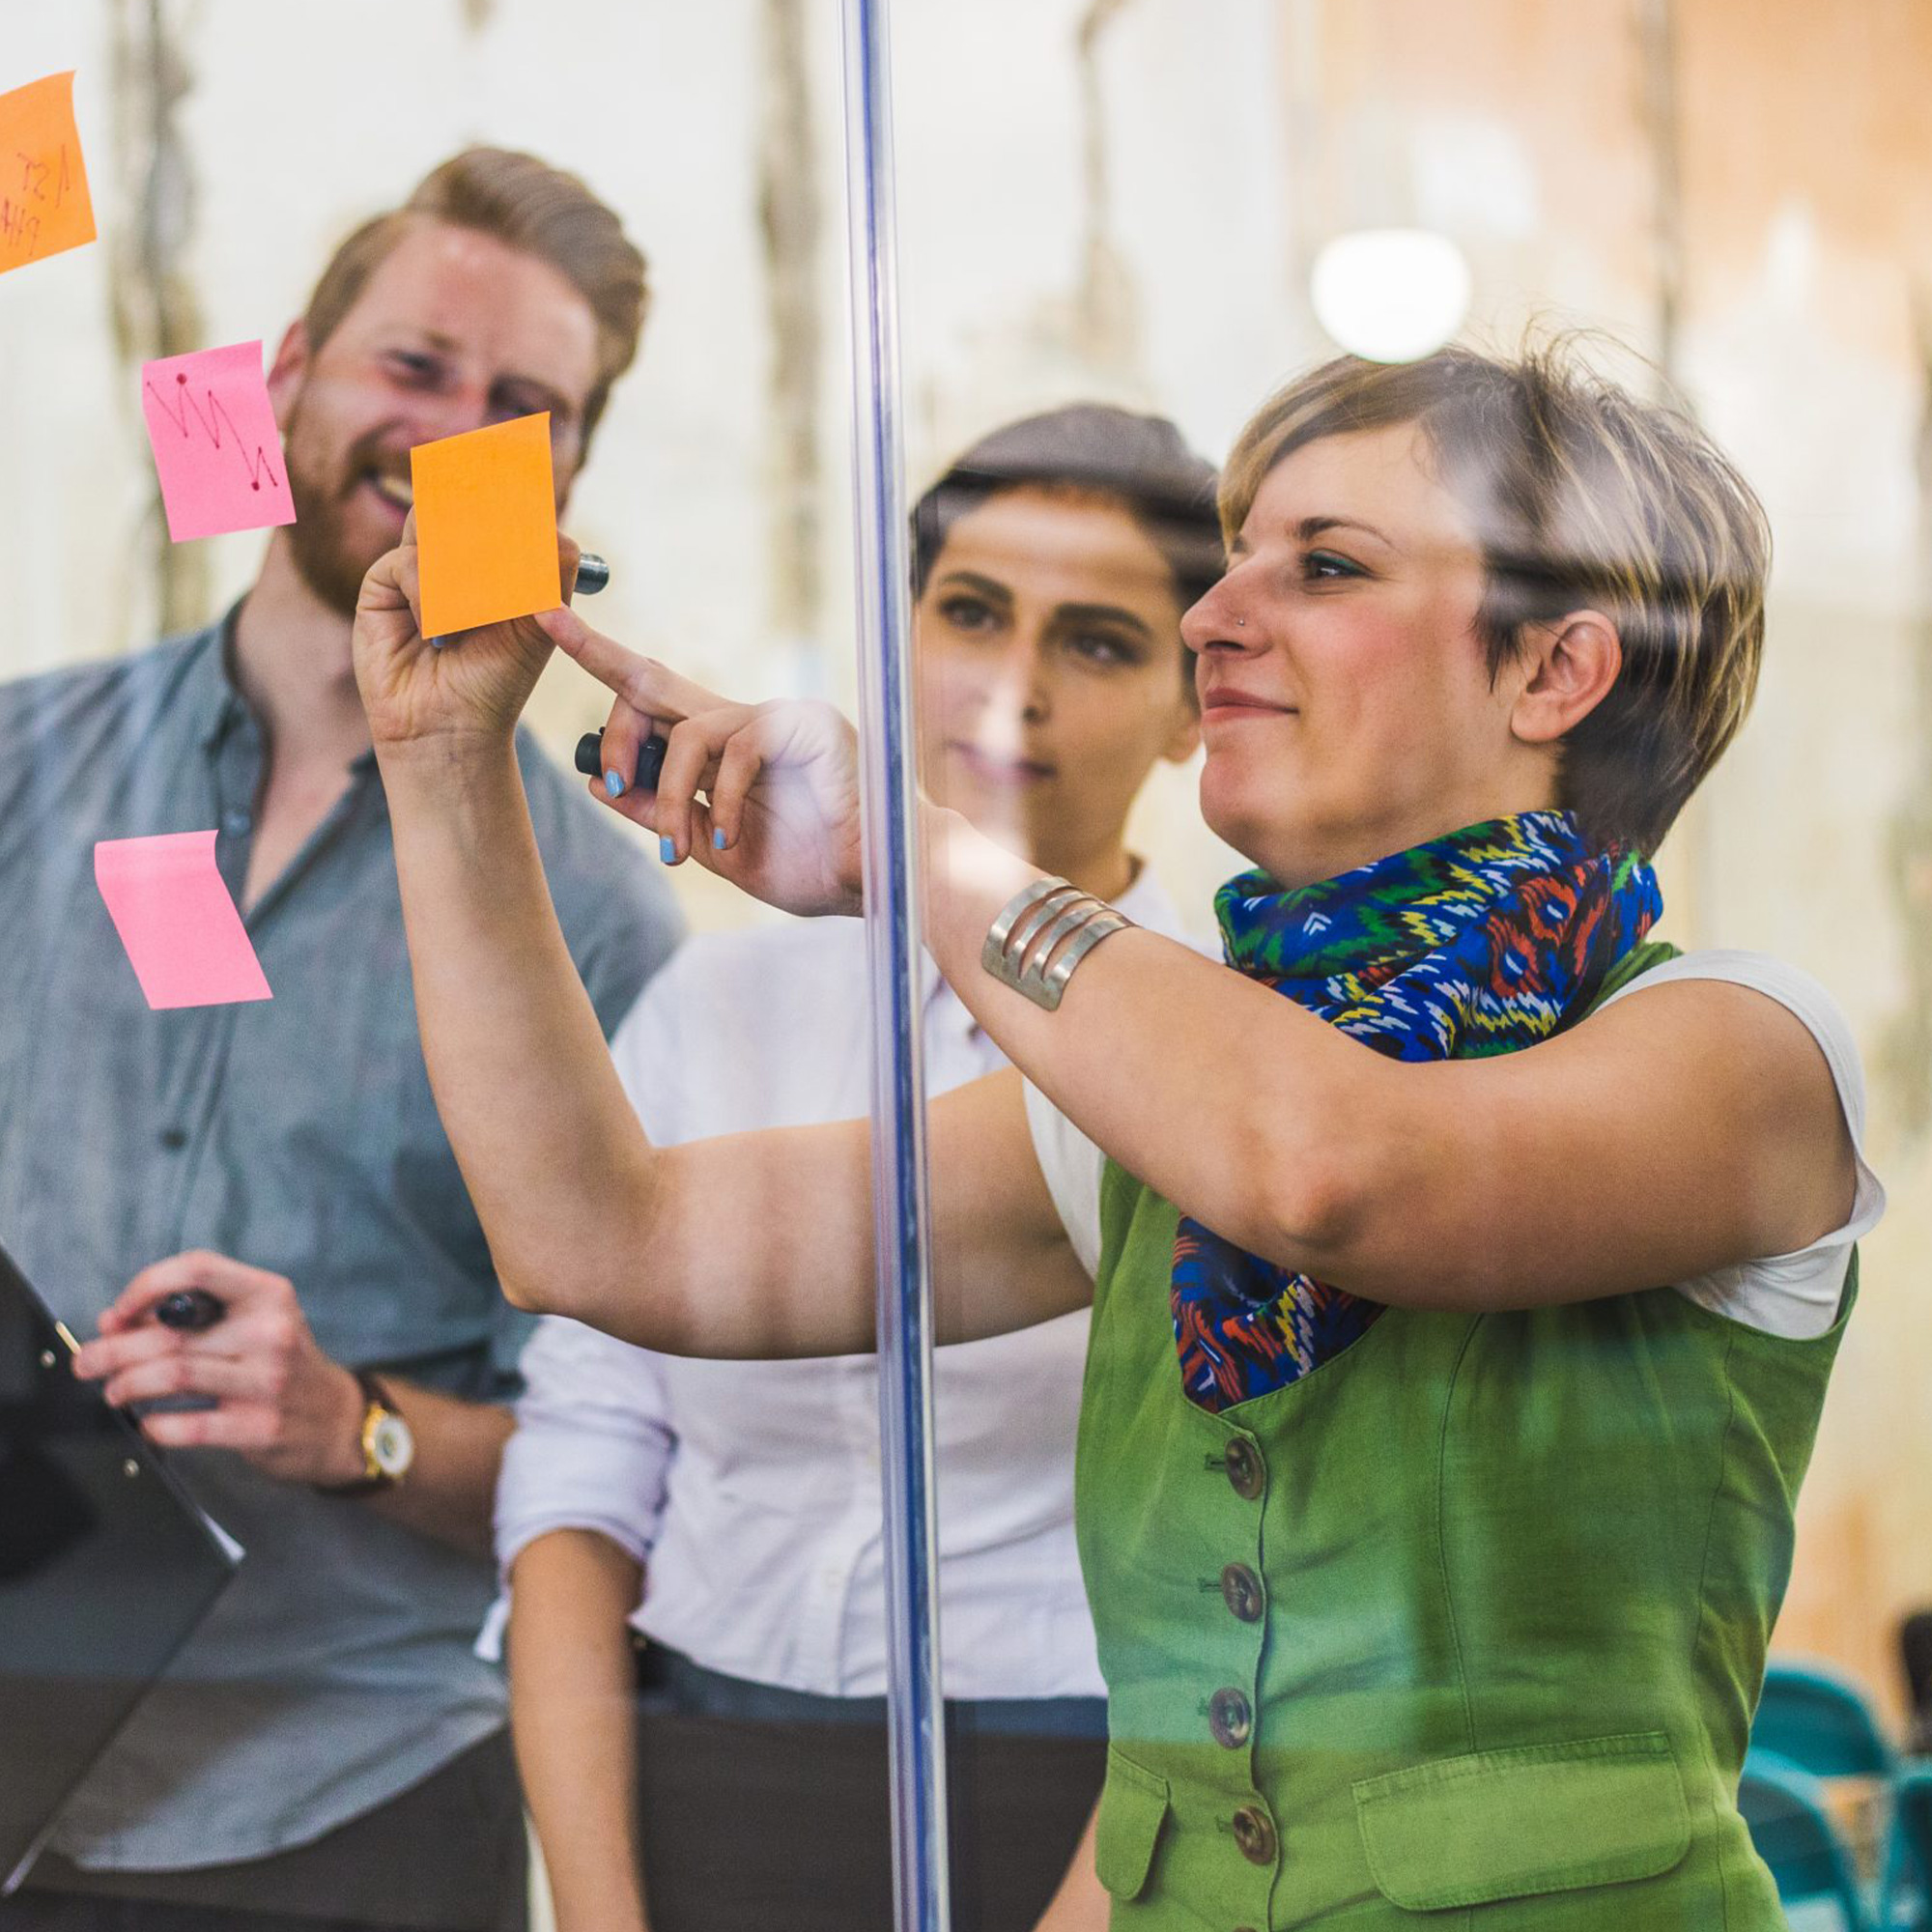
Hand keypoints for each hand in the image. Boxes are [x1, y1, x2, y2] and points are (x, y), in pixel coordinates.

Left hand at [71, 1251, 370, 1485]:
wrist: (335, 1420)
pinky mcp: (260, 1427)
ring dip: (126, 1384)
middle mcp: (272, 1332)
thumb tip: (113, 1321)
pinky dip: (156, 1425)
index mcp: (269, 1295)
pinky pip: (188, 1425)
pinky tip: (149, 1422)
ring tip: (112, 1391)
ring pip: (173, 1374)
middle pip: (172, 1333)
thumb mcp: (252, 1324)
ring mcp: (268, 1380)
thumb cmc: (280, 1364)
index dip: (146, 1286)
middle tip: (87, 1363)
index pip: (198, 1270)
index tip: (118, 1312)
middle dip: (113, 1349)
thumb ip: (188, 1317)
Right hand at [351, 510, 579, 749]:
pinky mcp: (383, 584)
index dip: (510, 498)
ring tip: (475, 611)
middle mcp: (454, 557)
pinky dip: (430, 596)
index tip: (525, 490)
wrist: (454, 724)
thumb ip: (552, 573)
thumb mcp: (539, 624)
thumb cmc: (498, 678)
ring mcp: (418, 568)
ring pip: (435, 527)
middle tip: (502, 555)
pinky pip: (408, 562)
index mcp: (493, 560)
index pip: (499, 508)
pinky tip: (436, 631)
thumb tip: (559, 529)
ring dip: (461, 567)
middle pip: (462, 505)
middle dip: (486, 526)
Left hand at [536, 604, 863, 917]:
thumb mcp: (713, 845)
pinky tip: (725, 837)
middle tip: (600, 766)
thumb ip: (662, 812)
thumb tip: (599, 782)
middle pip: (653, 682)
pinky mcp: (805, 724)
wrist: (877, 883)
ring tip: (679, 849)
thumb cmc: (808, 866)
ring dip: (671, 799)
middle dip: (605, 689)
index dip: (597, 655)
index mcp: (722, 743)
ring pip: (687, 733)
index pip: (650, 693)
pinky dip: (721, 800)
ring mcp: (776, 715)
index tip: (545, 619)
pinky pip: (735, 751)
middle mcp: (743, 717)